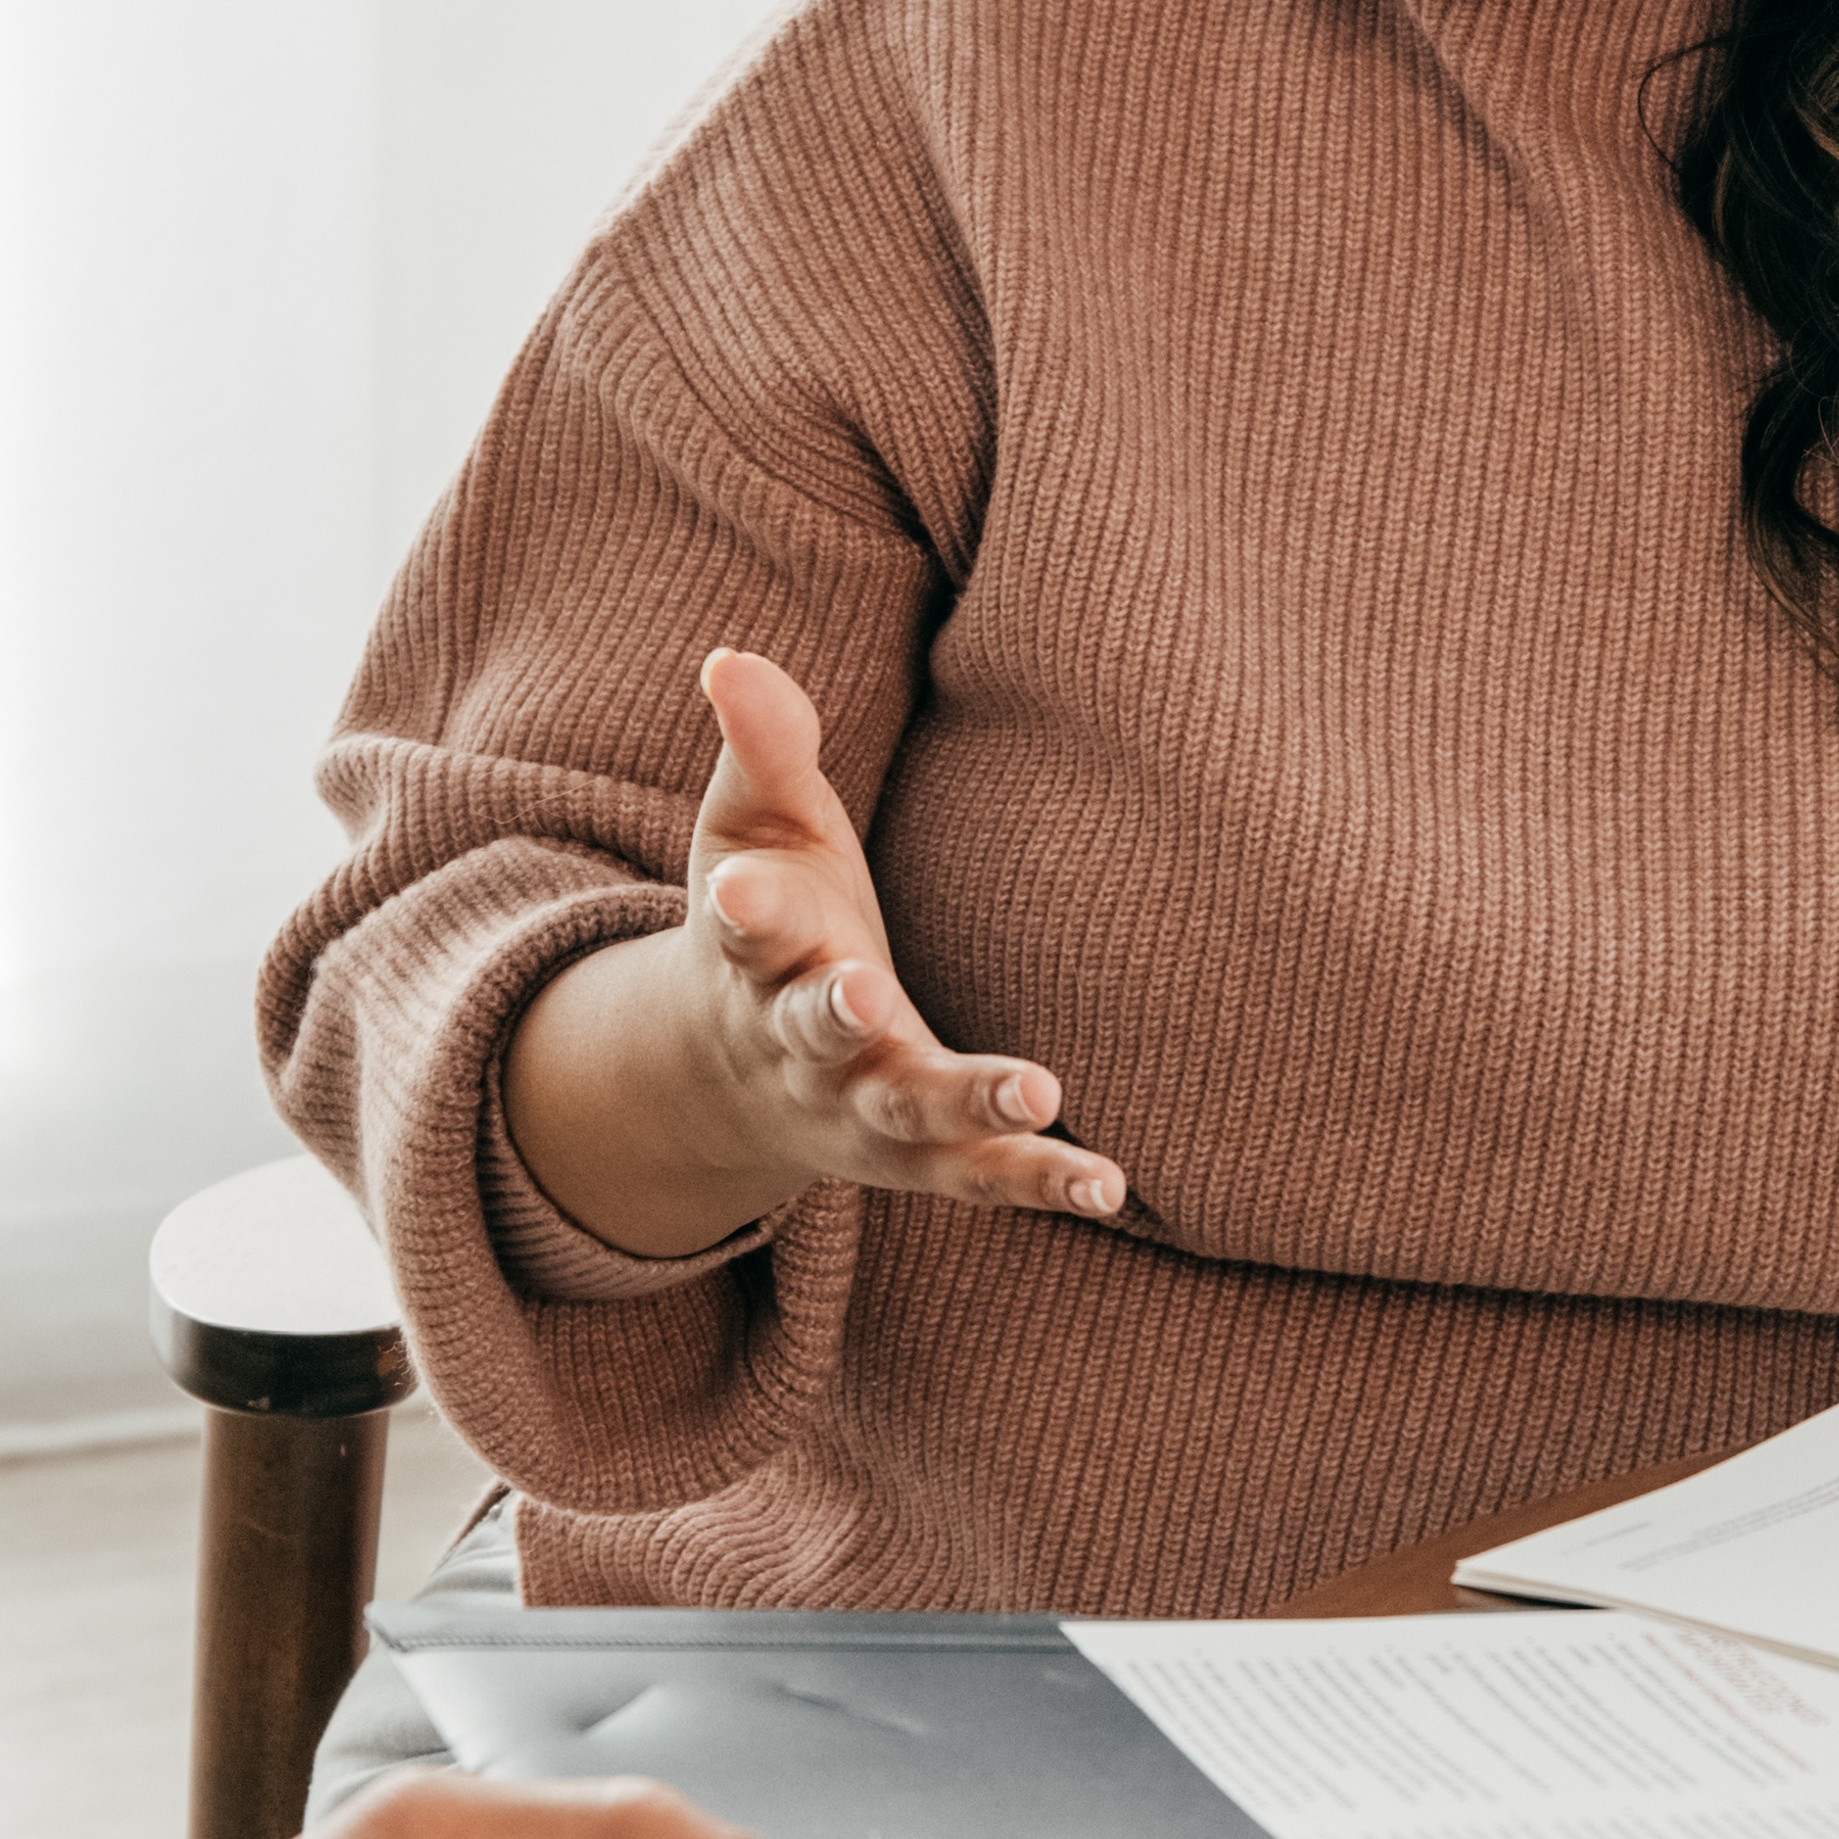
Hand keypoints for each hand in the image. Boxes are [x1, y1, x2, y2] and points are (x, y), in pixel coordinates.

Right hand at [494, 645, 1126, 1259]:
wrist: (739, 1084)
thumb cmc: (772, 925)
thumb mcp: (755, 833)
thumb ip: (762, 749)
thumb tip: (729, 655)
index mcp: (756, 958)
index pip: (744, 928)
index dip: (743, 908)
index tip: (734, 887)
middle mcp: (801, 1043)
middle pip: (815, 1033)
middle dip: (835, 1016)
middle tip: (864, 992)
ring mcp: (864, 1107)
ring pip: (908, 1114)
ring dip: (968, 1102)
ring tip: (1038, 1089)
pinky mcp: (926, 1155)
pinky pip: (982, 1175)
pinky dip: (1039, 1180)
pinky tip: (1108, 1183)